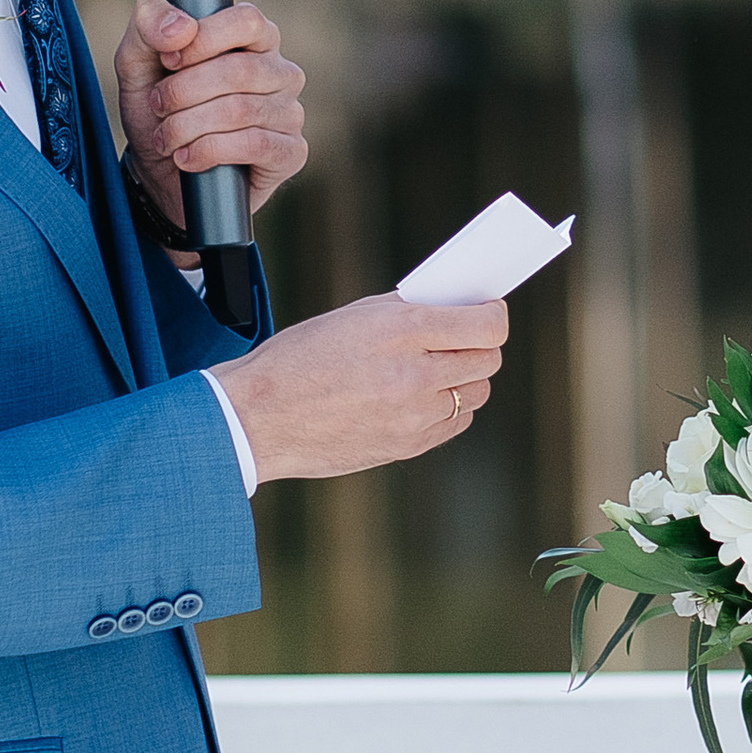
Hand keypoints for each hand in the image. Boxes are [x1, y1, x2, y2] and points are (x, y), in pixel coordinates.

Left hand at [113, 0, 307, 237]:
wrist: (159, 175)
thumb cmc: (158, 112)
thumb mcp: (137, 62)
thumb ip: (148, 25)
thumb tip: (181, 27)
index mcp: (253, 39)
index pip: (247, 20)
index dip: (203, 39)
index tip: (168, 60)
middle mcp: (280, 71)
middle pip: (239, 69)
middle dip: (184, 91)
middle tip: (158, 106)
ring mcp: (290, 112)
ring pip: (241, 109)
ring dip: (188, 126)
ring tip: (167, 138)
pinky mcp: (292, 152)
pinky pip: (255, 144)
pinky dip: (208, 152)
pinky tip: (188, 158)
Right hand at [214, 294, 505, 484]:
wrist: (258, 418)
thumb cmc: (299, 358)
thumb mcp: (353, 316)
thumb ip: (409, 310)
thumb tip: (454, 306)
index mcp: (402, 332)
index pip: (487, 324)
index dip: (493, 313)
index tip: (487, 309)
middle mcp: (415, 376)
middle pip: (488, 359)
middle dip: (480, 344)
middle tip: (463, 336)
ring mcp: (413, 417)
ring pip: (476, 393)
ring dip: (465, 377)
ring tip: (437, 366)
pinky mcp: (408, 446)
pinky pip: (455, 422)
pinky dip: (447, 407)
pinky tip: (421, 396)